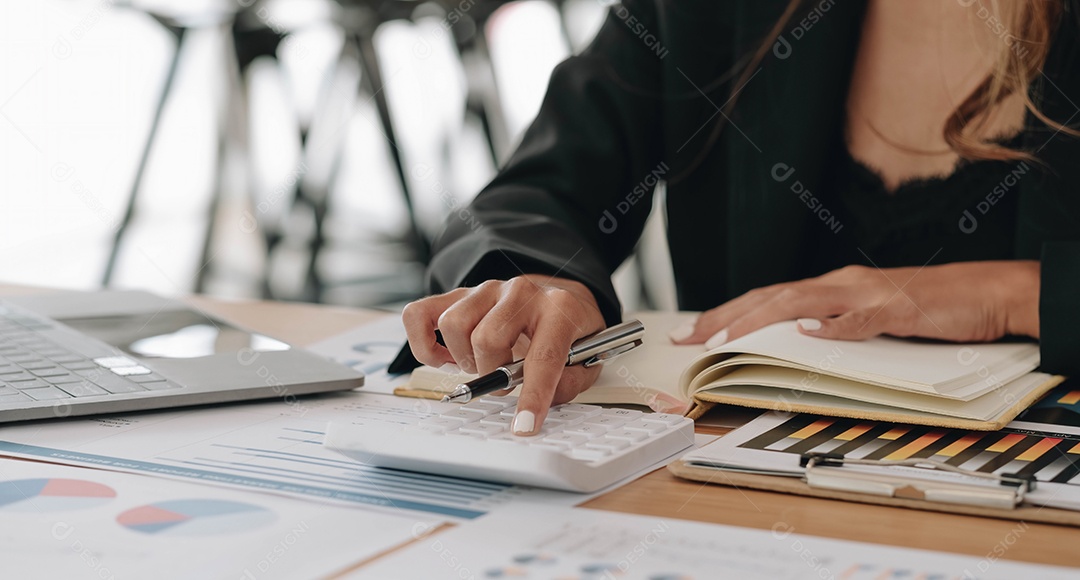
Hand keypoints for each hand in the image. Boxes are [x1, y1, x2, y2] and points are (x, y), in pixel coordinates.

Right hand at [403, 275, 605, 435]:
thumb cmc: (568, 331)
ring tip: (480, 363)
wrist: (560, 298)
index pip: (543, 356)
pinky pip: (419, 314)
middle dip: (491, 374)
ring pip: (454, 325)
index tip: (524, 426)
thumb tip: (541, 399)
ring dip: (464, 358)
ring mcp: (487, 290)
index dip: (533, 396)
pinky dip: (424, 344)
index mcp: (558, 309)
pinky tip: (446, 357)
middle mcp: (521, 293)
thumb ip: (568, 382)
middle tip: (502, 382)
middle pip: (486, 338)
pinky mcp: (460, 294)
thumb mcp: (586, 358)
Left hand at [669, 262, 1040, 346]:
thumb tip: (794, 342)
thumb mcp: (868, 319)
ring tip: (727, 339)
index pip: (767, 299)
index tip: (694, 334)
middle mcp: (841, 284)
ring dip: (760, 320)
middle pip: (771, 297)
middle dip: (725, 317)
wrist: (985, 292)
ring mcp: (867, 294)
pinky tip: (809, 334)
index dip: (727, 315)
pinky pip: (861, 318)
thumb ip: (833, 327)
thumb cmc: (928, 307)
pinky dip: (834, 327)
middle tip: (690, 339)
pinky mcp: (897, 309)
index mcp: (831, 287)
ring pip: (802, 302)